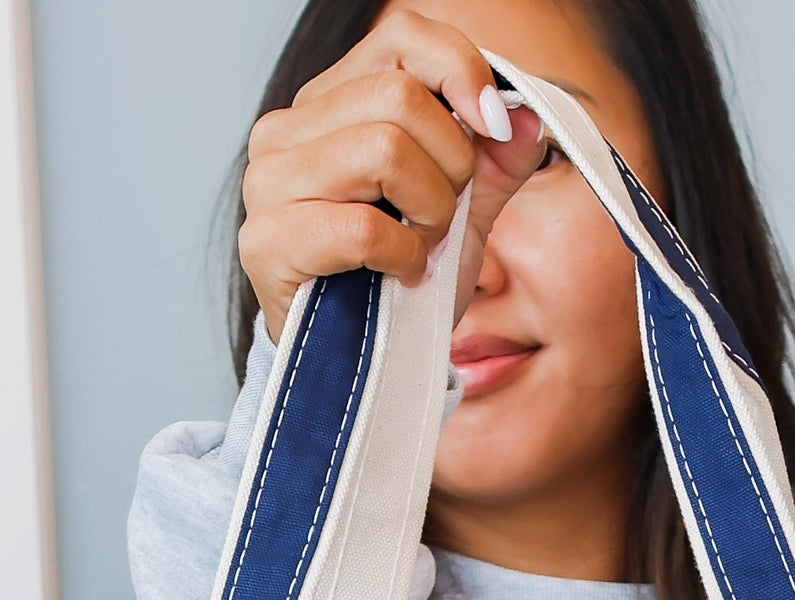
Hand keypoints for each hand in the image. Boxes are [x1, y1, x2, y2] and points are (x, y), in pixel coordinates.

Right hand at [240, 10, 547, 342]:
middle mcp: (288, 130)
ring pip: (383, 150)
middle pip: (399, 97)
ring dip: (428, 209)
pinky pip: (362, 226)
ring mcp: (269, 183)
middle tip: (445, 215)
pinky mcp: (268, 241)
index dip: (461, 71)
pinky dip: (402, 254)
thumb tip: (526, 118)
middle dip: (450, 163)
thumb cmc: (399, 280)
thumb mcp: (462, 211)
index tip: (494, 128)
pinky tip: (402, 273)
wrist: (365, 365)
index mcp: (331, 103)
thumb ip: (495, 160)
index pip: (400, 38)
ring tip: (423, 245)